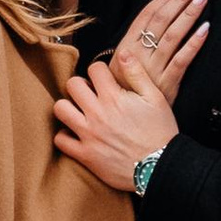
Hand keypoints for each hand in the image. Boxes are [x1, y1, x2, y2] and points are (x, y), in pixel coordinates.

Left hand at [54, 35, 196, 194]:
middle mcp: (97, 113)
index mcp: (113, 97)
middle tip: (92, 94)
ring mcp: (88, 135)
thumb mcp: (155, 98)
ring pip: (60, 109)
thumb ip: (137, 73)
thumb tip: (123, 53)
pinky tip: (77, 133)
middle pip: (71, 84)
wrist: (160, 167)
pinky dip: (65, 135)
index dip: (100, 71)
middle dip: (81, 85)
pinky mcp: (85, 155)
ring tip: (80, 111)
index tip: (106, 80)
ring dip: (68, 107)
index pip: (94, 68)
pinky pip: (60, 139)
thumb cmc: (160, 132)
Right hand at [115, 0, 208, 100]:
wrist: (125, 120)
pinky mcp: (167, 83)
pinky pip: (183, 59)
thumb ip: (136, 43)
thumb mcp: (122, 64)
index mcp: (126, 46)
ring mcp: (153, 69)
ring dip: (189, 14)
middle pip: (161, 20)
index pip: (147, 14)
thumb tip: (155, 16)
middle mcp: (138, 55)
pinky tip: (205, 28)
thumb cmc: (126, 89)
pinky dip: (194, 42)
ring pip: (173, 36)